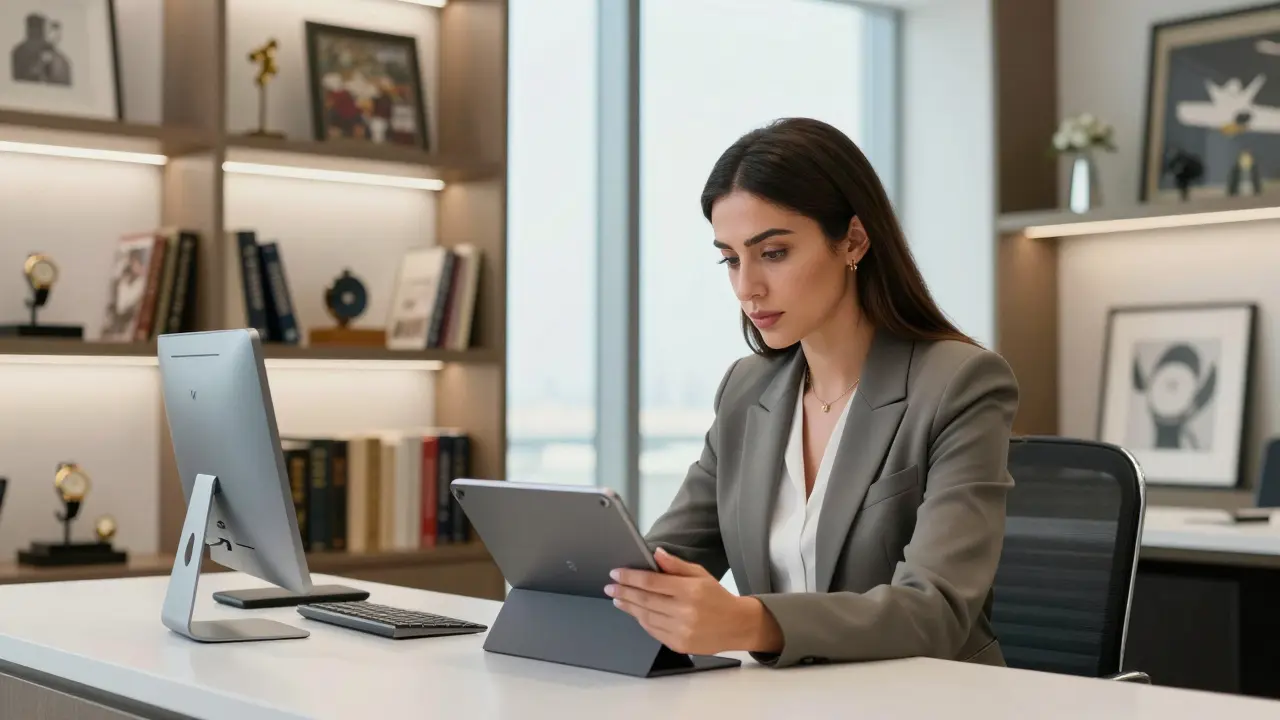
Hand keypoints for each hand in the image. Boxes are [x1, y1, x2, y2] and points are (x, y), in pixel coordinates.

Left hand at [606, 547, 770, 654]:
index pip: (651, 582)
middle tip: (610, 586)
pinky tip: (634, 612)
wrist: (736, 625)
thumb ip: (676, 565)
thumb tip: (656, 553)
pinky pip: (653, 631)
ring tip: (618, 598)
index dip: (630, 577)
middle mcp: (685, 611)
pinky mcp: (679, 644)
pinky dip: (641, 620)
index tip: (616, 573)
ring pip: (645, 617)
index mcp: (690, 590)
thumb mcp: (700, 574)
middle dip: (623, 591)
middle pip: (644, 600)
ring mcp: (681, 630)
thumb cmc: (717, 597)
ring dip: (628, 607)